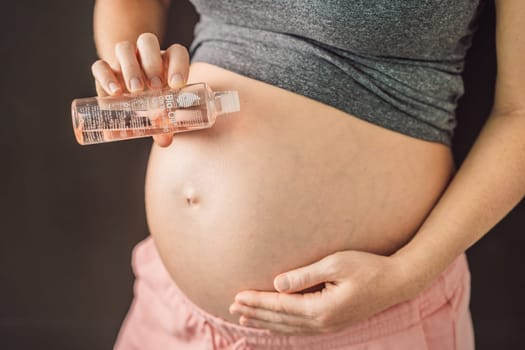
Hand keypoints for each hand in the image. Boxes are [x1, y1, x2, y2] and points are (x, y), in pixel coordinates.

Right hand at [90, 33, 189, 146]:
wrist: (134, 102)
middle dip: (152, 63)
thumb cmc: (156, 105)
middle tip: (154, 87)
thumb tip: (165, 140)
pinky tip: (114, 92)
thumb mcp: (163, 114)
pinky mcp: (106, 70)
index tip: (177, 85)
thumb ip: (166, 126)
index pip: (177, 53)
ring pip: (124, 48)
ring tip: (135, 90)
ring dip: (130, 67)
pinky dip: (105, 77)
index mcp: (167, 61)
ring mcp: (125, 60)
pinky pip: (100, 65)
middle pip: (147, 42)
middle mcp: (146, 55)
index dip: (179, 65)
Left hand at [229, 250, 415, 334]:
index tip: (236, 297)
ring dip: (266, 322)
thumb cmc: (368, 267)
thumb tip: (277, 284)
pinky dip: (283, 327)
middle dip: (255, 313)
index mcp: (321, 308)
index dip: (257, 301)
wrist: (397, 282)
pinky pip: (301, 329)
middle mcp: (323, 322)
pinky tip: (275, 325)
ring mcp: (329, 325)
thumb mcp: (335, 264)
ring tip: (246, 318)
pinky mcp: (334, 322)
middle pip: (280, 320)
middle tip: (232, 308)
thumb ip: (304, 275)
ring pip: (289, 328)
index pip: (280, 306)